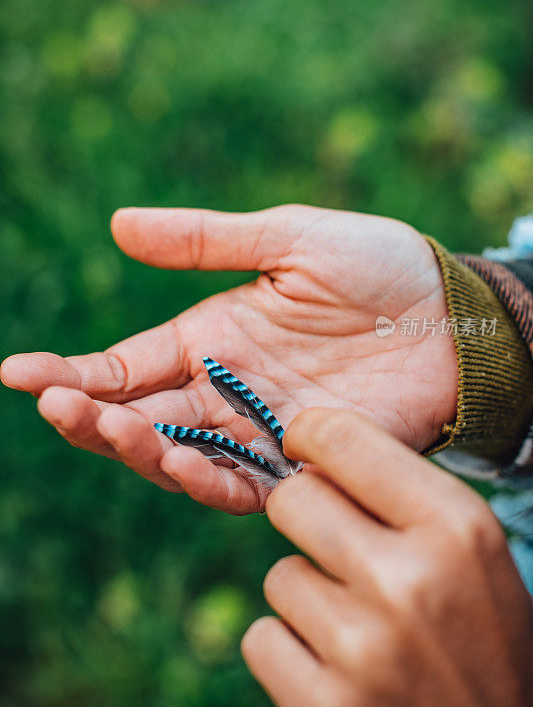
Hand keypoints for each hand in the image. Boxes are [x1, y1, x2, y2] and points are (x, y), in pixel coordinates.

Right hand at [0, 205, 456, 512]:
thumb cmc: (376, 267)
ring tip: (106, 427)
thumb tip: (117, 223)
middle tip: (57, 404)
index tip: (17, 373)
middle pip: (139, 418)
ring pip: (178, 457)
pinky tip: (179, 463)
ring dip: (136, 449)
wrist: (452, 314)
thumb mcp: (288, 238)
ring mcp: (259, 430)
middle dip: (91, 416)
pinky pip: (242, 484)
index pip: (125, 365)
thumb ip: (205, 241)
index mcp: (210, 337)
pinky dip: (205, 480)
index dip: (71, 372)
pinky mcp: (302, 462)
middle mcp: (224, 391)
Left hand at [242, 409, 532, 706]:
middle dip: (305, 513)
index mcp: (454, 527)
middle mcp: (407, 581)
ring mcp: (362, 649)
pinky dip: (291, 650)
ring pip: (279, 575)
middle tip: (331, 540)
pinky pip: (262, 638)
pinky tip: (337, 666)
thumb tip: (312, 453)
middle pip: (292, 499)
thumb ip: (401, 496)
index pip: (341, 438)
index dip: (310, 435)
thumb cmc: (483, 635)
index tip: (305, 446)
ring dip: (307, 594)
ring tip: (358, 624)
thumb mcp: (470, 549)